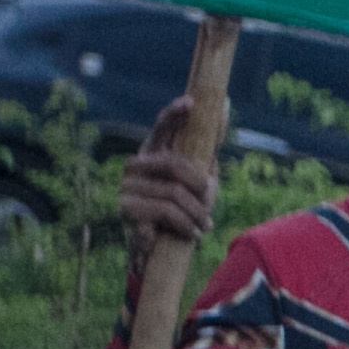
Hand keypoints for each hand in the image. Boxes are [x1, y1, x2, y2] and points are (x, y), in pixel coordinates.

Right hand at [119, 98, 215, 257]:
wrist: (161, 245)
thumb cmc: (183, 206)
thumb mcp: (200, 179)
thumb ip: (207, 150)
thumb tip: (222, 105)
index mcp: (152, 153)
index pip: (161, 128)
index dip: (174, 114)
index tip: (190, 103)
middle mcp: (134, 166)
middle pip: (175, 165)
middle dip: (200, 188)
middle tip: (209, 205)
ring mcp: (126, 187)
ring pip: (175, 194)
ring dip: (197, 214)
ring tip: (203, 226)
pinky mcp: (126, 211)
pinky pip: (167, 214)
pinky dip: (185, 226)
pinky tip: (189, 234)